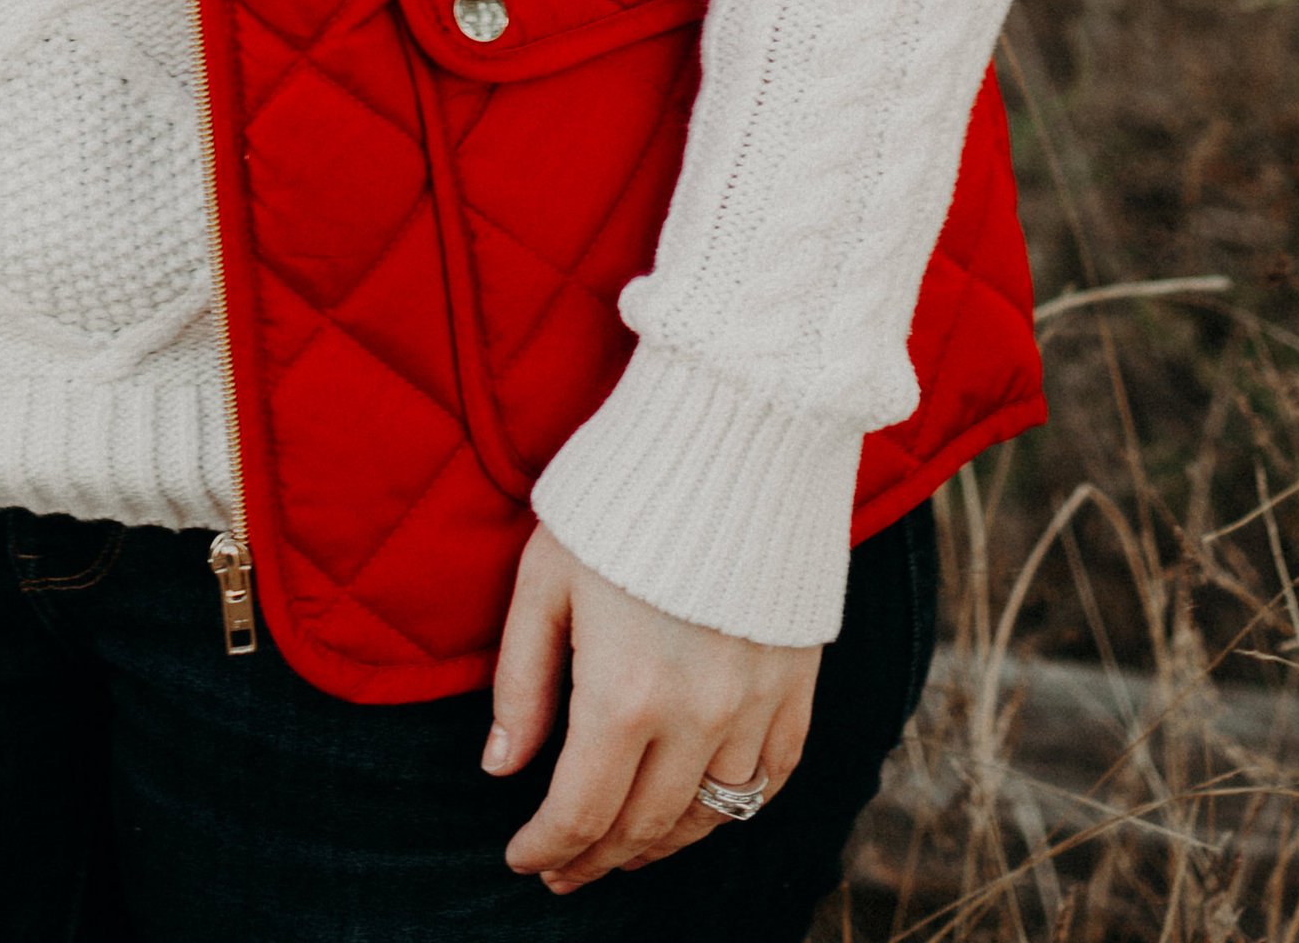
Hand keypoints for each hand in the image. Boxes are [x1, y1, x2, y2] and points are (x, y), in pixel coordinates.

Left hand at [486, 522, 821, 892]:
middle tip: (561, 868)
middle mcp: (697, 715)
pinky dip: (734, 806)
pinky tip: (702, 807)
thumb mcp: (545, 576)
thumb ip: (522, 679)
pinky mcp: (798, 681)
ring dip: (660, 842)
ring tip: (623, 847)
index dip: (544, 848)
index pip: (579, 812)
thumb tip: (500, 767)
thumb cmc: (620, 494)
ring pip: (709, 816)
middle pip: (641, 826)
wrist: (732, 428)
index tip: (520, 858)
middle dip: (593, 857)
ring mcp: (756, 703)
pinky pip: (771, 777)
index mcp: (623, 693)